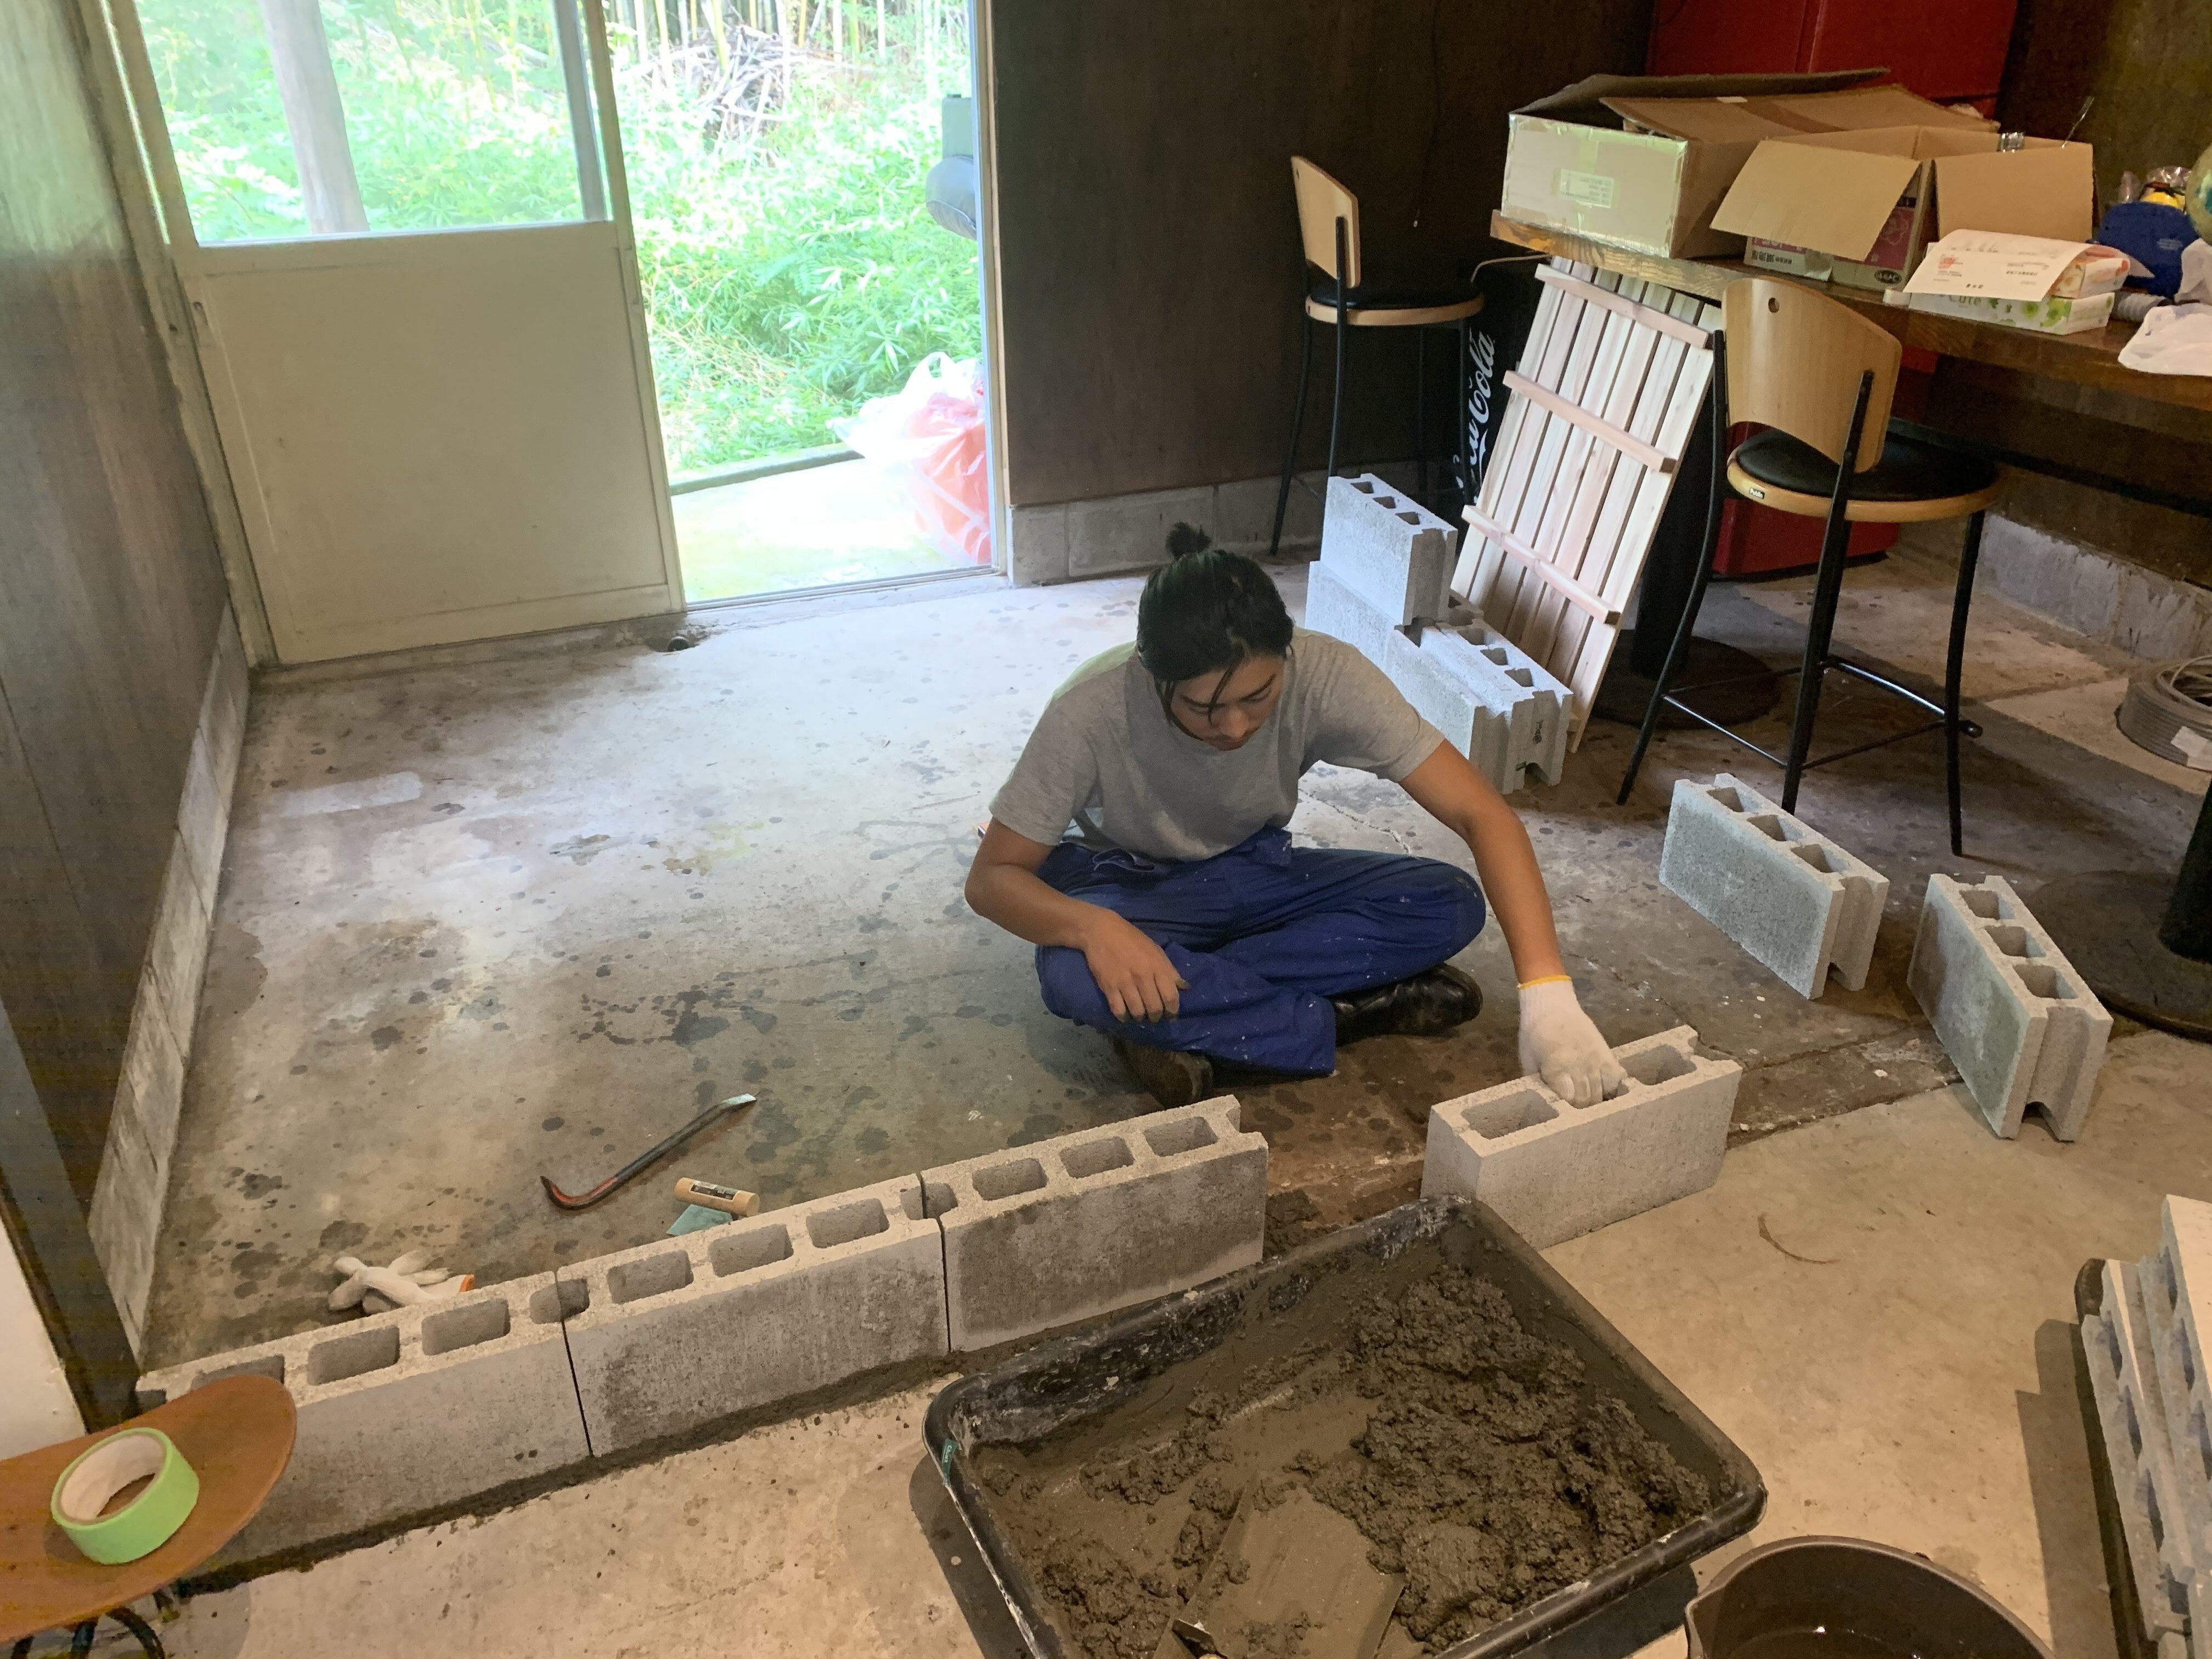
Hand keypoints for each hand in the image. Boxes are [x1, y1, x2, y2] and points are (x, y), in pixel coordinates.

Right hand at [1080, 910, 1187, 1023]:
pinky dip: (1123, 1017)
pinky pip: (1118, 1010)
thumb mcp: (1155, 950)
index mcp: (1157, 966)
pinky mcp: (1108, 986)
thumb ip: (1170, 970)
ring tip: (1139, 1016)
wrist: (1101, 931)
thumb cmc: (1131, 939)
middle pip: (1154, 1008)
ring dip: (1140, 1018)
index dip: (1173, 1011)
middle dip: (1156, 1017)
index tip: (1171, 1016)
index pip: (1171, 996)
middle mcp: (1143, 976)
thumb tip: (1185, 987)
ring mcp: (1125, 982)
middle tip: (1154, 1017)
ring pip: (1137, 1012)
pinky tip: (1124, 1015)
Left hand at [1516, 978, 1624, 1106]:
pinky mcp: (1607, 1053)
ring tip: (1589, 1105)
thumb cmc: (1534, 1034)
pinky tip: (1603, 1091)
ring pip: (1603, 1093)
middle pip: (1587, 1100)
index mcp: (1557, 1067)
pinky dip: (1611, 1089)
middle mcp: (1580, 1065)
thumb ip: (1538, 1084)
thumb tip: (1547, 1107)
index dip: (1567, 1110)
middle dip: (1581, 1109)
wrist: (1552, 1006)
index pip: (1570, 1101)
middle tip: (1576, 1112)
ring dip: (1596, 1101)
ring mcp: (1596, 1059)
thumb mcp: (1528, 1060)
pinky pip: (1616, 1079)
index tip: (1564, 1113)